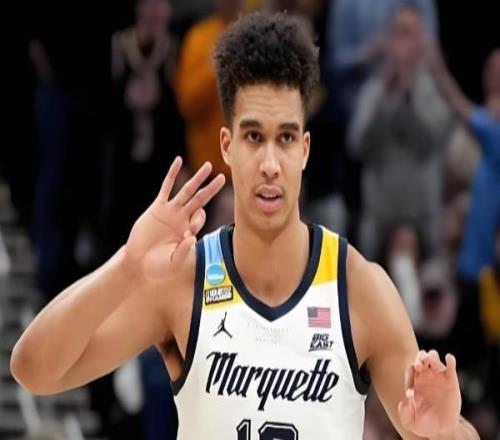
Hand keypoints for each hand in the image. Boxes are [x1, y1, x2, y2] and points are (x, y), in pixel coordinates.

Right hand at [124, 157, 224, 280]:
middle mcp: (182, 218)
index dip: (198, 220)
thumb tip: (192, 237)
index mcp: (188, 230)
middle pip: (200, 199)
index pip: (200, 218)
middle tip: (223, 178)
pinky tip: (178, 161)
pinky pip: (166, 187)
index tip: (188, 232)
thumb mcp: (174, 262)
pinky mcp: (157, 208)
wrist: (138, 263)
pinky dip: (172, 174)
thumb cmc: (158, 266)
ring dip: (198, 179)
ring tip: (208, 166)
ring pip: (187, 191)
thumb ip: (184, 251)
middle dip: (211, 189)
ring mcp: (170, 211)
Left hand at [398, 350, 460, 437]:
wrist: (442, 429)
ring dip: (432, 357)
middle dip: (420, 358)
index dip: (410, 375)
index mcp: (414, 382)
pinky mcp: (452, 381)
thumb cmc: (423, 424)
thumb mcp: (411, 422)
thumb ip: (404, 414)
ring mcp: (438, 377)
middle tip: (419, 365)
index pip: (410, 370)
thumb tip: (404, 402)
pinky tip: (449, 358)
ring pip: (434, 359)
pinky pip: (450, 367)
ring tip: (430, 360)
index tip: (411, 391)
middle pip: (421, 359)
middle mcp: (425, 376)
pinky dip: (450, 361)